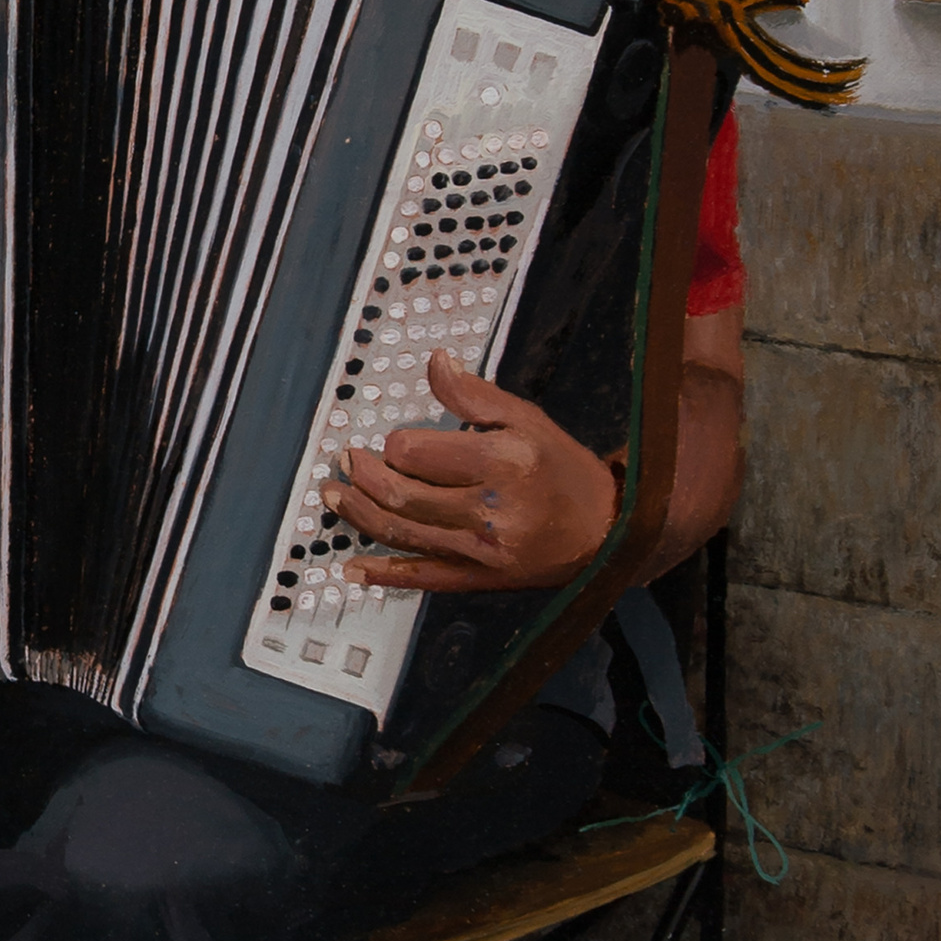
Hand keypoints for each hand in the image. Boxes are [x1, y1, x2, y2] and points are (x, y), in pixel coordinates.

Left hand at [334, 346, 620, 596]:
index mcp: (503, 462)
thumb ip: (474, 395)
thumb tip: (435, 362)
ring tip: (334, 496)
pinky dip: (384, 574)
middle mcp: (490, 510)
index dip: (396, 445)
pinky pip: (423, 577)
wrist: (606, 531)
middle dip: (364, 477)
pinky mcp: (479, 578)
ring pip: (403, 534)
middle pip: (402, 496)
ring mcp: (482, 550)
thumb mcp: (527, 419)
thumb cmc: (564, 469)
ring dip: (359, 514)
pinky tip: (352, 567)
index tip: (394, 441)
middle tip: (347, 461)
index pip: (419, 454)